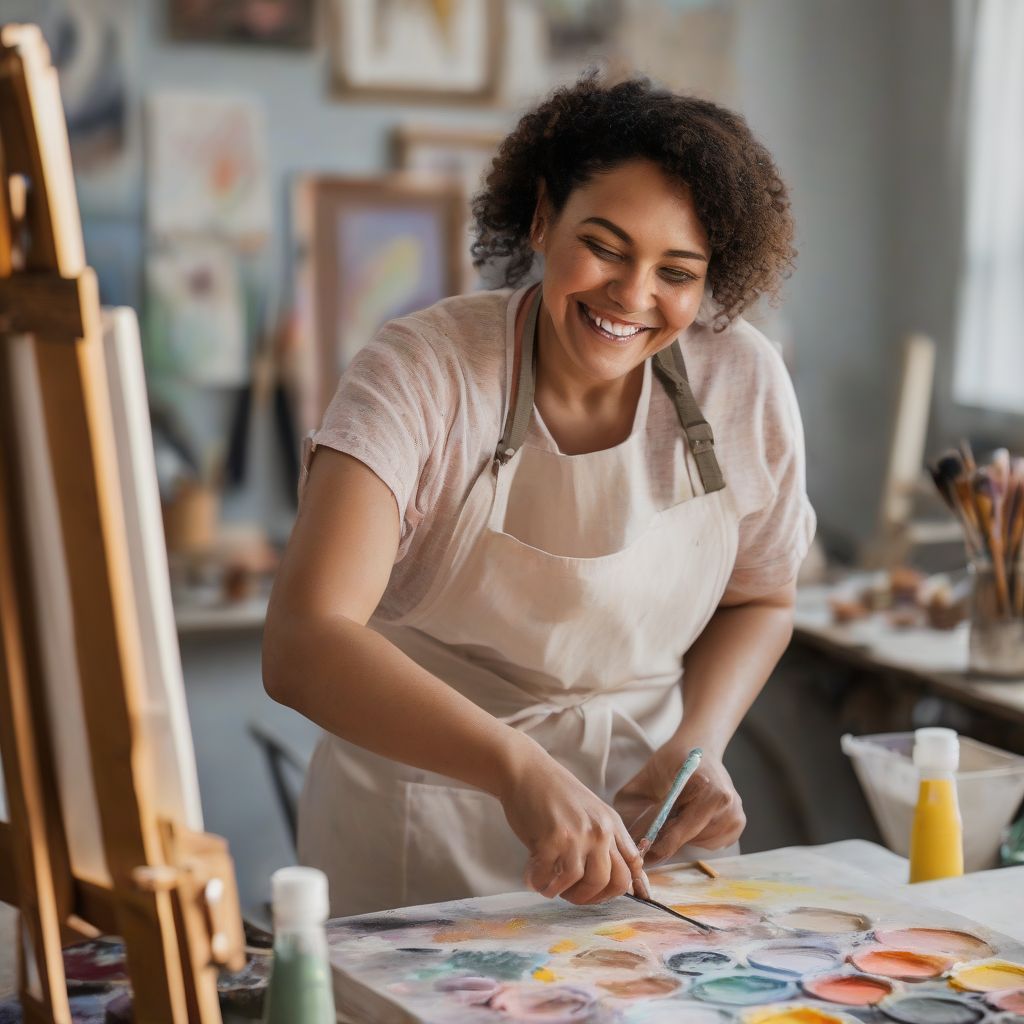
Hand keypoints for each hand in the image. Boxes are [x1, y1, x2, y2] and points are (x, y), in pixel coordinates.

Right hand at [498, 744, 644, 905]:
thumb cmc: (554, 793)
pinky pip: (549, 878)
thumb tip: (620, 880)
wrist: (525, 770)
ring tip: (548, 884)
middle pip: (609, 883)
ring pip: (580, 884)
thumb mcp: (591, 812)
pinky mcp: (552, 840)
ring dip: (561, 891)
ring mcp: (577, 835)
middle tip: (569, 894)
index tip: (596, 894)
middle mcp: (600, 830)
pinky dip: (539, 882)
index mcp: (612, 824)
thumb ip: (606, 840)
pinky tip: (533, 875)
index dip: (615, 890)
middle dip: (588, 897)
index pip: (631, 870)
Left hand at [614, 744, 744, 863]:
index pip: (683, 828)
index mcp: (707, 789)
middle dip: (670, 839)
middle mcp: (726, 802)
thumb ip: (634, 805)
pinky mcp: (738, 823)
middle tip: (653, 835)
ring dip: (685, 836)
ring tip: (676, 816)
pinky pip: (713, 843)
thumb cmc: (671, 761)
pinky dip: (698, 836)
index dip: (663, 844)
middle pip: (692, 837)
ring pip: (701, 843)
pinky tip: (691, 819)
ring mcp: (735, 813)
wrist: (699, 746)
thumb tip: (630, 840)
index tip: (647, 854)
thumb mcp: (646, 777)